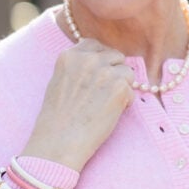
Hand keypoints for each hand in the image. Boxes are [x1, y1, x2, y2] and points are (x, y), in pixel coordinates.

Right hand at [21, 38, 134, 171]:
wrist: (59, 142)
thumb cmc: (57, 119)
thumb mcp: (59, 82)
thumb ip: (77, 69)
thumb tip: (99, 66)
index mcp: (69, 56)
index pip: (95, 46)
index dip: (101, 62)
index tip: (98, 77)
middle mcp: (88, 59)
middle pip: (115, 57)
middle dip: (114, 73)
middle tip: (103, 95)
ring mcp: (105, 72)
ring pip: (127, 72)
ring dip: (122, 88)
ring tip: (105, 105)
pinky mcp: (119, 87)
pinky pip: (132, 90)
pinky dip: (125, 103)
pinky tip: (109, 114)